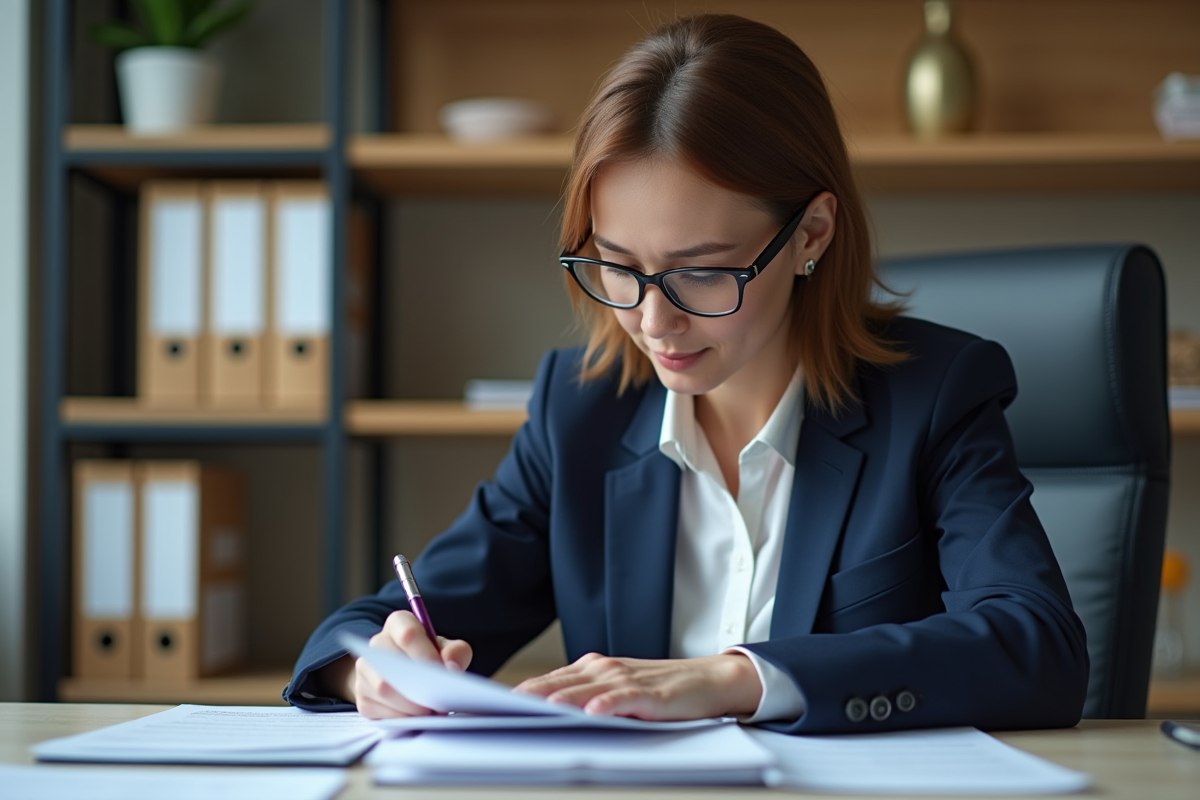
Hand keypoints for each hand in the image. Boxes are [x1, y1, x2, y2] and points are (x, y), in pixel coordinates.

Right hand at [353, 610, 472, 718]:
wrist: (404, 672)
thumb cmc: (429, 655)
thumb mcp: (447, 647)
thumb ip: (456, 652)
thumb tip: (451, 668)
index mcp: (398, 623)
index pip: (408, 634)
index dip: (426, 655)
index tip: (442, 674)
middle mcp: (376, 644)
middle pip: (392, 665)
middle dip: (419, 687)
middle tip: (439, 701)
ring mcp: (365, 670)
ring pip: (384, 690)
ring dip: (411, 706)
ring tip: (431, 711)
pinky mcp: (362, 697)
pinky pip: (380, 710)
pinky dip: (402, 717)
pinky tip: (416, 717)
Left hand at [513, 652, 761, 720]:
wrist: (708, 680)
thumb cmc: (659, 691)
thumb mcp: (615, 693)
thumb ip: (582, 700)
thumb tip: (542, 719)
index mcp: (590, 669)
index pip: (545, 682)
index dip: (516, 695)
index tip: (487, 707)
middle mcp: (602, 670)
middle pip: (556, 685)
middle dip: (525, 699)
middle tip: (496, 712)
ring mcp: (625, 679)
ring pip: (584, 690)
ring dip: (558, 700)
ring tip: (533, 711)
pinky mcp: (651, 693)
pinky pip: (624, 698)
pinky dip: (607, 704)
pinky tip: (593, 713)